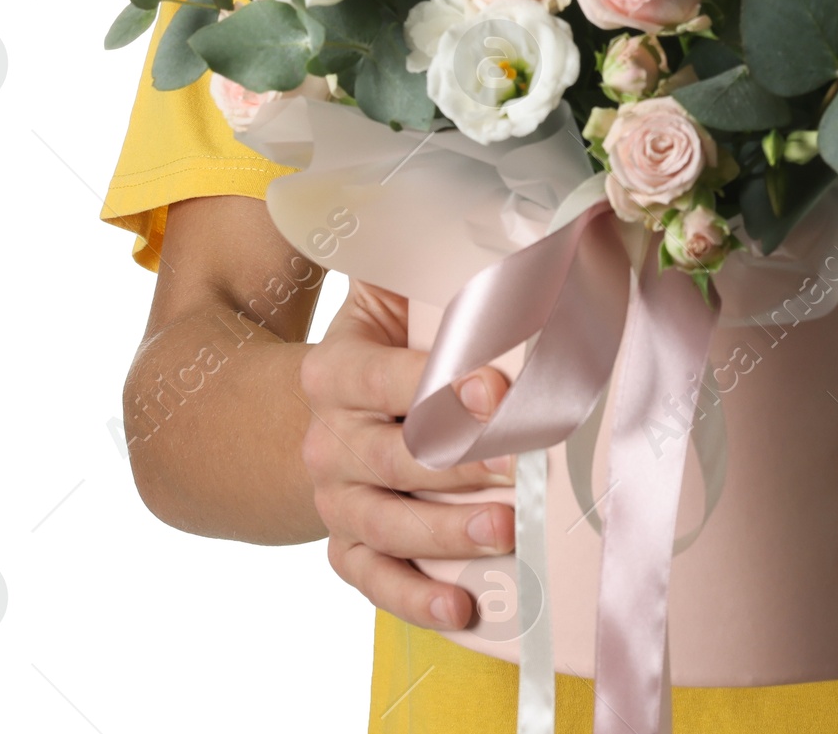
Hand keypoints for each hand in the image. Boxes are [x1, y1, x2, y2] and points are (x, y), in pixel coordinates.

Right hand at [298, 278, 515, 630]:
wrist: (312, 414)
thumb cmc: (383, 345)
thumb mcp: (387, 297)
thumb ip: (428, 265)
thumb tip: (520, 228)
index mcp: (335, 369)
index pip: (388, 378)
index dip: (442, 383)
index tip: (500, 386)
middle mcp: (327, 440)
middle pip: (394, 457)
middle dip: (462, 461)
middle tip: (525, 462)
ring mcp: (333, 501)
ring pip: (387, 525)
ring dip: (450, 533)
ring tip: (509, 531)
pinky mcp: (346, 548)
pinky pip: (373, 582)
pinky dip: (416, 600)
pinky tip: (464, 608)